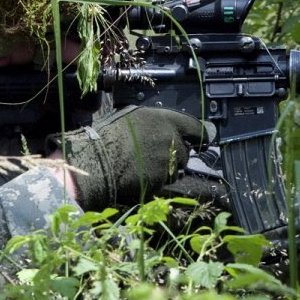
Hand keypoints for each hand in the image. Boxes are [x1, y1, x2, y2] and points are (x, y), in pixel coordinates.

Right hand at [54, 106, 208, 210]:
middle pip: (185, 151)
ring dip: (168, 168)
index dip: (200, 134)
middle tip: (155, 154)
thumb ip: (155, 124)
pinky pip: (165, 181)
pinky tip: (140, 175)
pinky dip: (157, 181)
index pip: (196, 127)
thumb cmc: (108, 136)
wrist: (97, 163)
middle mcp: (172, 140)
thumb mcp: (133, 118)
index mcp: (165, 120)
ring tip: (144, 165)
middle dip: (176, 154)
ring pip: (177, 169)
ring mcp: (169, 163)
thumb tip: (165, 129)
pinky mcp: (162, 182)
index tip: (202, 139)